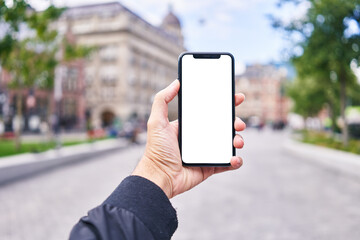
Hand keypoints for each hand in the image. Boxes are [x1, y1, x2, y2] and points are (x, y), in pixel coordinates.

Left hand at [132, 79, 245, 197]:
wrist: (160, 177)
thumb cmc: (156, 150)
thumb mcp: (156, 121)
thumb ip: (162, 100)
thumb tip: (176, 82)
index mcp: (190, 126)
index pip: (210, 111)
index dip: (224, 104)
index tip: (236, 98)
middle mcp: (200, 137)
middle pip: (223, 126)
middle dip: (235, 122)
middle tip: (238, 124)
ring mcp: (206, 152)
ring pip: (228, 143)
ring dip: (237, 140)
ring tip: (237, 141)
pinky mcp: (210, 167)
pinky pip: (227, 163)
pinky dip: (235, 161)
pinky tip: (234, 158)